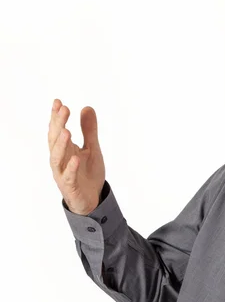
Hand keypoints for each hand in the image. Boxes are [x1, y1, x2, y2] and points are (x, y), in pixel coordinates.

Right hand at [48, 98, 105, 214]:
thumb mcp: (92, 148)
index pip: (57, 130)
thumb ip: (89, 131)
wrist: (92, 199)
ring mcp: (62, 173)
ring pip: (57, 157)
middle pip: (55, 140)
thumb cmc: (88, 173)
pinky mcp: (70, 186)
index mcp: (65, 149)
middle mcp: (60, 159)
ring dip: (61, 144)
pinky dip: (71, 167)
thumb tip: (86, 107)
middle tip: (64, 109)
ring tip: (67, 130)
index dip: (57, 117)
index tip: (58, 102)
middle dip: (58, 124)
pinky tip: (76, 157)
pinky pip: (68, 176)